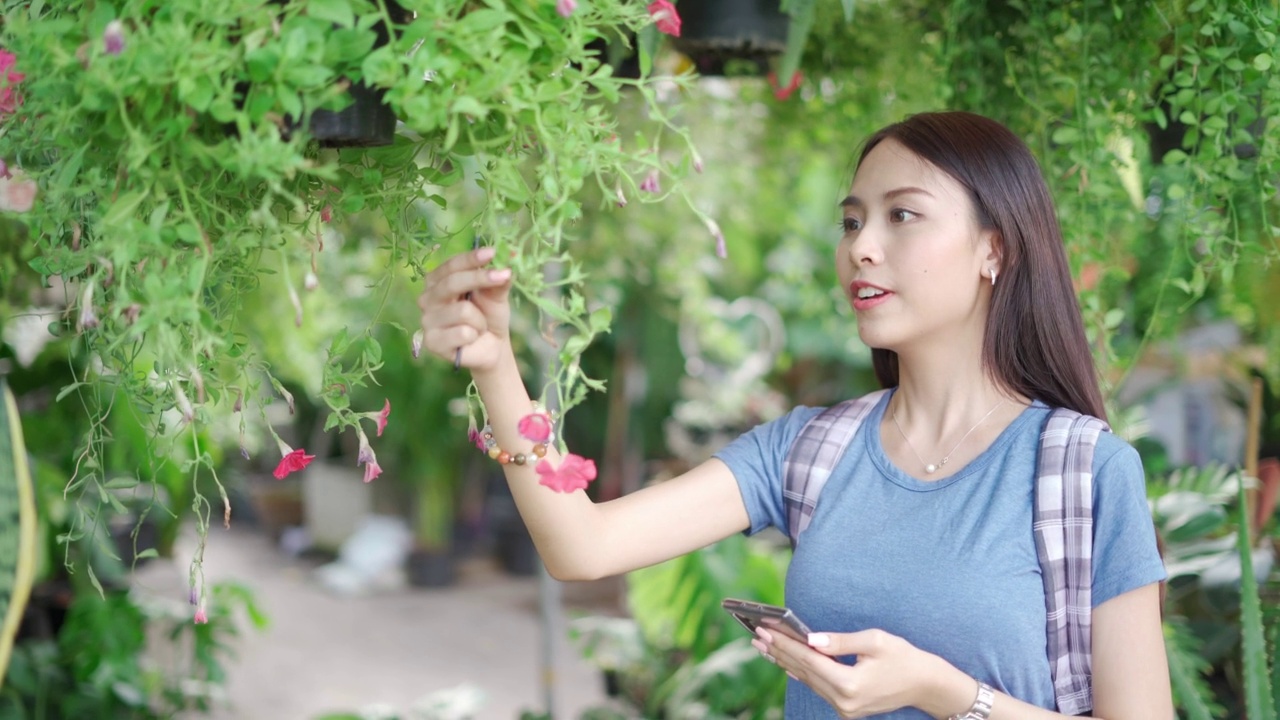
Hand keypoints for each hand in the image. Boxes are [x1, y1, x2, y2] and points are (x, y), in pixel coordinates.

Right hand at [417, 246, 513, 372]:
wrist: (492, 346)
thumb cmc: (489, 315)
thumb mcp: (496, 295)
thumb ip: (497, 282)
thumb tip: (504, 269)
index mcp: (437, 282)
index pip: (451, 266)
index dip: (471, 259)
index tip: (491, 252)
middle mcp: (427, 298)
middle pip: (451, 283)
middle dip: (480, 279)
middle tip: (503, 276)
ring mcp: (427, 321)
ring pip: (462, 311)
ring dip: (480, 320)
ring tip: (479, 326)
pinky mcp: (432, 342)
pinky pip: (462, 332)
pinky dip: (475, 335)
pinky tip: (470, 339)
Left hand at [753, 624, 958, 718]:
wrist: (925, 685)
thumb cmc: (904, 658)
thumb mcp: (875, 641)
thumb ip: (840, 640)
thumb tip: (810, 639)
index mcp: (850, 684)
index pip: (808, 660)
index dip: (784, 643)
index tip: (765, 628)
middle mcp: (843, 701)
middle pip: (802, 671)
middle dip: (778, 651)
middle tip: (756, 634)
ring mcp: (844, 708)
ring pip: (807, 680)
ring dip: (784, 662)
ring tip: (764, 646)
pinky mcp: (846, 708)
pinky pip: (817, 687)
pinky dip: (800, 672)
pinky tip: (784, 662)